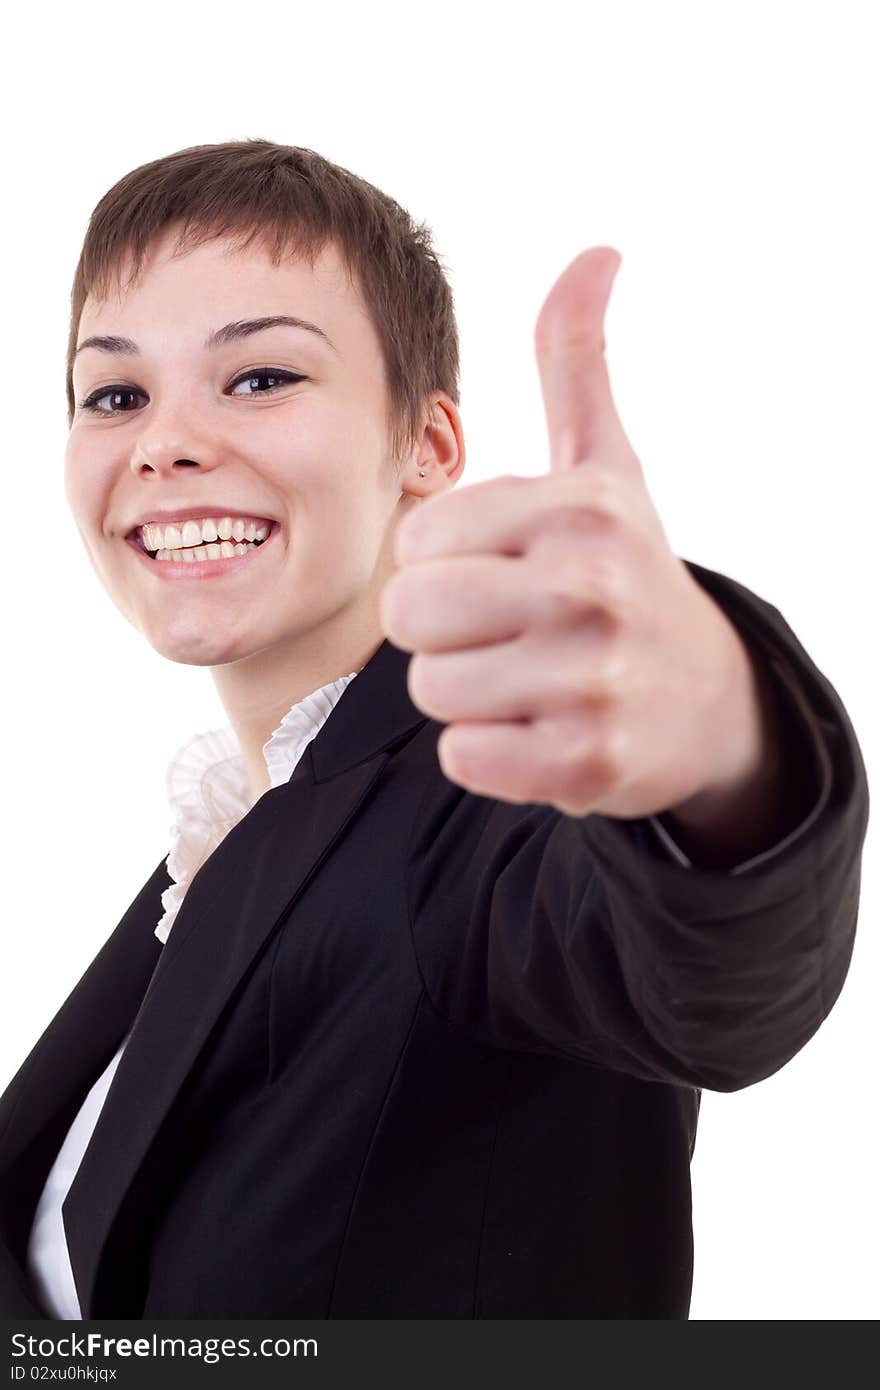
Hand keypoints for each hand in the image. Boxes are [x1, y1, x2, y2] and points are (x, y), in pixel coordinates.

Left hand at [379, 248, 767, 819]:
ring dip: (467, 690)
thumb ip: (576, 362)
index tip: (504, 570)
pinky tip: (540, 727)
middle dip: (444, 628)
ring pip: (433, 689)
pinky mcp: (588, 763)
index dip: (445, 562)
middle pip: (410, 614)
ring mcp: (593, 680)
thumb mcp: (607, 466)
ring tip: (527, 677)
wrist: (709, 700)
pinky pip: (464, 757)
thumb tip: (597, 251)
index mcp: (578, 507)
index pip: (418, 540)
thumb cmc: (628, 572)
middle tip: (506, 630)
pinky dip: (490, 750)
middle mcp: (591, 588)